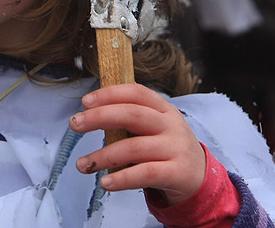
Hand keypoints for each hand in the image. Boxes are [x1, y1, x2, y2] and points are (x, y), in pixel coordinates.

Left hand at [69, 83, 205, 205]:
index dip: (109, 94)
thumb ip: (130, 120)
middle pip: (133, 115)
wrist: (199, 177)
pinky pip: (145, 174)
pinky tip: (105, 182)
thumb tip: (91, 114)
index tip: (85, 102)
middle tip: (75, 124)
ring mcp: (175, 148)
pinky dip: (122, 179)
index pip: (136, 93)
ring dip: (103, 156)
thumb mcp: (155, 128)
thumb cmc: (167, 149)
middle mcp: (170, 125)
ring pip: (134, 147)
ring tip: (83, 164)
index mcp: (163, 109)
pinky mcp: (177, 173)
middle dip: (100, 117)